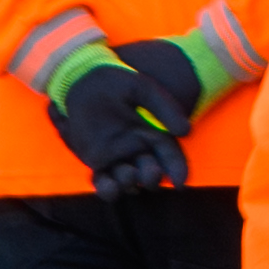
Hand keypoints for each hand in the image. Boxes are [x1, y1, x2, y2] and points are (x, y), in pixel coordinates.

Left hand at [40, 44, 194, 189]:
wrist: (82, 80)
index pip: (170, 156)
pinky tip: (109, 186)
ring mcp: (116, 158)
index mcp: (153, 134)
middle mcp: (137, 150)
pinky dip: (107, 188)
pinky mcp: (96, 162)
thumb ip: (164, 107)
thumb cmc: (116, 82)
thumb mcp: (143, 88)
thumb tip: (186, 132)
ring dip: (130, 185)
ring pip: (128, 181)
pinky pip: (104, 181)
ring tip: (128, 176)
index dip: (178, 169)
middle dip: (152, 177)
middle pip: (150, 173)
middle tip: (151, 175)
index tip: (180, 182)